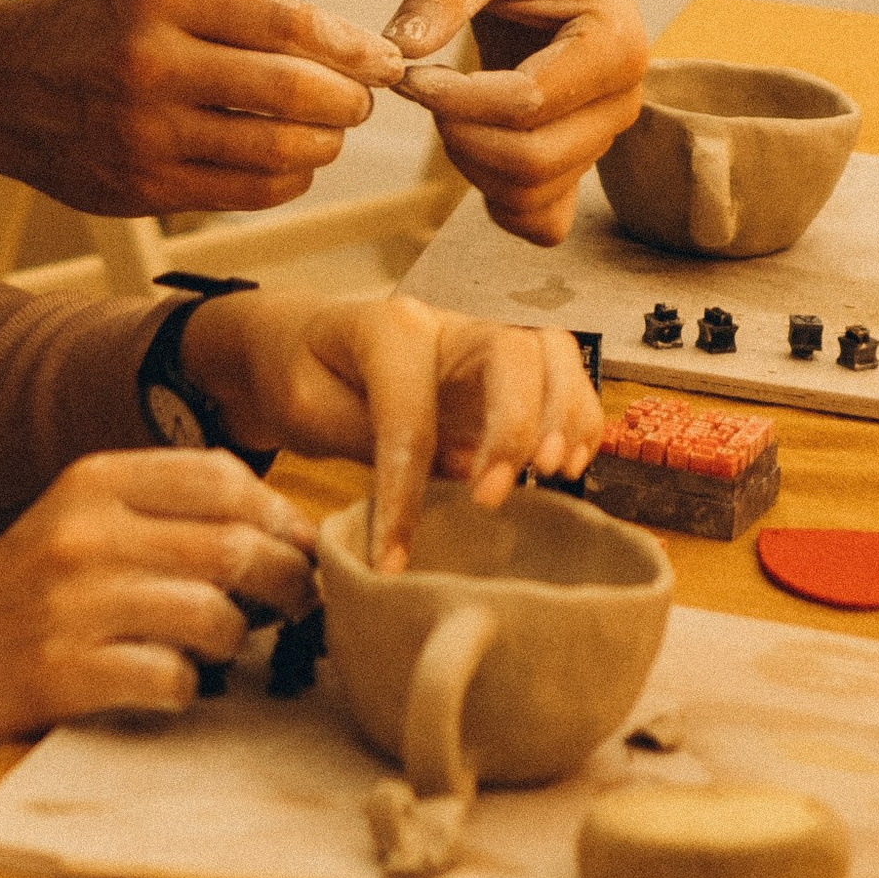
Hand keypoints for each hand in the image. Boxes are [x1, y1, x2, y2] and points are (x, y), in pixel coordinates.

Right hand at [0, 0, 400, 218]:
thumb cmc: (96, 27)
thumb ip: (245, 12)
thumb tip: (345, 47)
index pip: (287, 24)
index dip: (351, 46)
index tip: (384, 57)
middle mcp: (153, 65)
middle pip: (291, 92)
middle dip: (349, 99)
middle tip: (366, 98)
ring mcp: (145, 134)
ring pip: (276, 150)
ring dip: (324, 143)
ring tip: (332, 130)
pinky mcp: (143, 189)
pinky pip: (245, 193)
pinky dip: (287, 179)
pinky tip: (294, 162)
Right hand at [0, 451, 319, 739]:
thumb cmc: (27, 588)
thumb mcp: (81, 517)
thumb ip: (164, 509)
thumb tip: (280, 527)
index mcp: (95, 481)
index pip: (221, 477)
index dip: (279, 514)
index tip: (299, 545)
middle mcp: (85, 534)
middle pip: (232, 547)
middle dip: (286, 582)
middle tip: (298, 605)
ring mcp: (73, 605)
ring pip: (212, 617)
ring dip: (236, 640)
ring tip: (225, 648)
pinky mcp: (64, 674)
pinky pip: (170, 680)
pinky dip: (187, 687)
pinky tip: (171, 684)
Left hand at [185, 290, 601, 566]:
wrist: (298, 341)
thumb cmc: (300, 373)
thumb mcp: (305, 408)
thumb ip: (369, 436)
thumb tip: (446, 476)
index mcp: (389, 326)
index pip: (411, 409)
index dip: (405, 489)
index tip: (393, 557)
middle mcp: (447, 321)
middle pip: (512, 350)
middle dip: (515, 427)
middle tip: (493, 499)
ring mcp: (482, 338)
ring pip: (553, 351)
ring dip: (566, 414)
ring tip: (553, 475)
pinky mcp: (504, 367)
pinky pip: (564, 374)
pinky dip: (579, 415)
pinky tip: (569, 464)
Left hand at [382, 0, 649, 246]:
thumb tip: (398, 50)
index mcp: (616, 46)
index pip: (530, 103)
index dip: (458, 99)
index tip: (408, 74)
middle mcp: (623, 102)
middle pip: (533, 160)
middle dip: (460, 134)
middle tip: (418, 89)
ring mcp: (603, 138)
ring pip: (533, 194)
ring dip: (470, 163)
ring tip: (441, 105)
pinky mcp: (579, 159)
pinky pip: (543, 219)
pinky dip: (497, 200)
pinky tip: (469, 144)